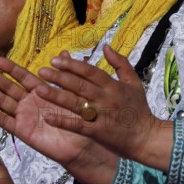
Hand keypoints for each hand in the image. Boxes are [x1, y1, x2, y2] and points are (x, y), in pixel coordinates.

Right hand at [0, 56, 116, 183]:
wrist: (82, 141)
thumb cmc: (78, 116)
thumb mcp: (71, 91)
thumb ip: (63, 73)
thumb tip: (63, 52)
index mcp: (40, 90)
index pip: (22, 76)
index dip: (10, 68)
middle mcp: (29, 102)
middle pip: (7, 87)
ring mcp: (24, 116)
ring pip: (2, 101)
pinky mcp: (22, 130)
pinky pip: (5, 121)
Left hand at [35, 45, 172, 167]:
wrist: (146, 137)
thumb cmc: (139, 109)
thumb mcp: (134, 82)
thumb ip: (120, 63)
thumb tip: (106, 46)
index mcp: (113, 85)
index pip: (89, 71)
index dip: (72, 65)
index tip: (55, 60)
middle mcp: (105, 98)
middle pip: (79, 85)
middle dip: (59, 77)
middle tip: (42, 71)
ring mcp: (100, 115)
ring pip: (75, 103)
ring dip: (55, 95)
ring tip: (38, 89)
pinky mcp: (97, 131)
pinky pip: (77, 125)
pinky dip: (62, 120)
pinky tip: (47, 116)